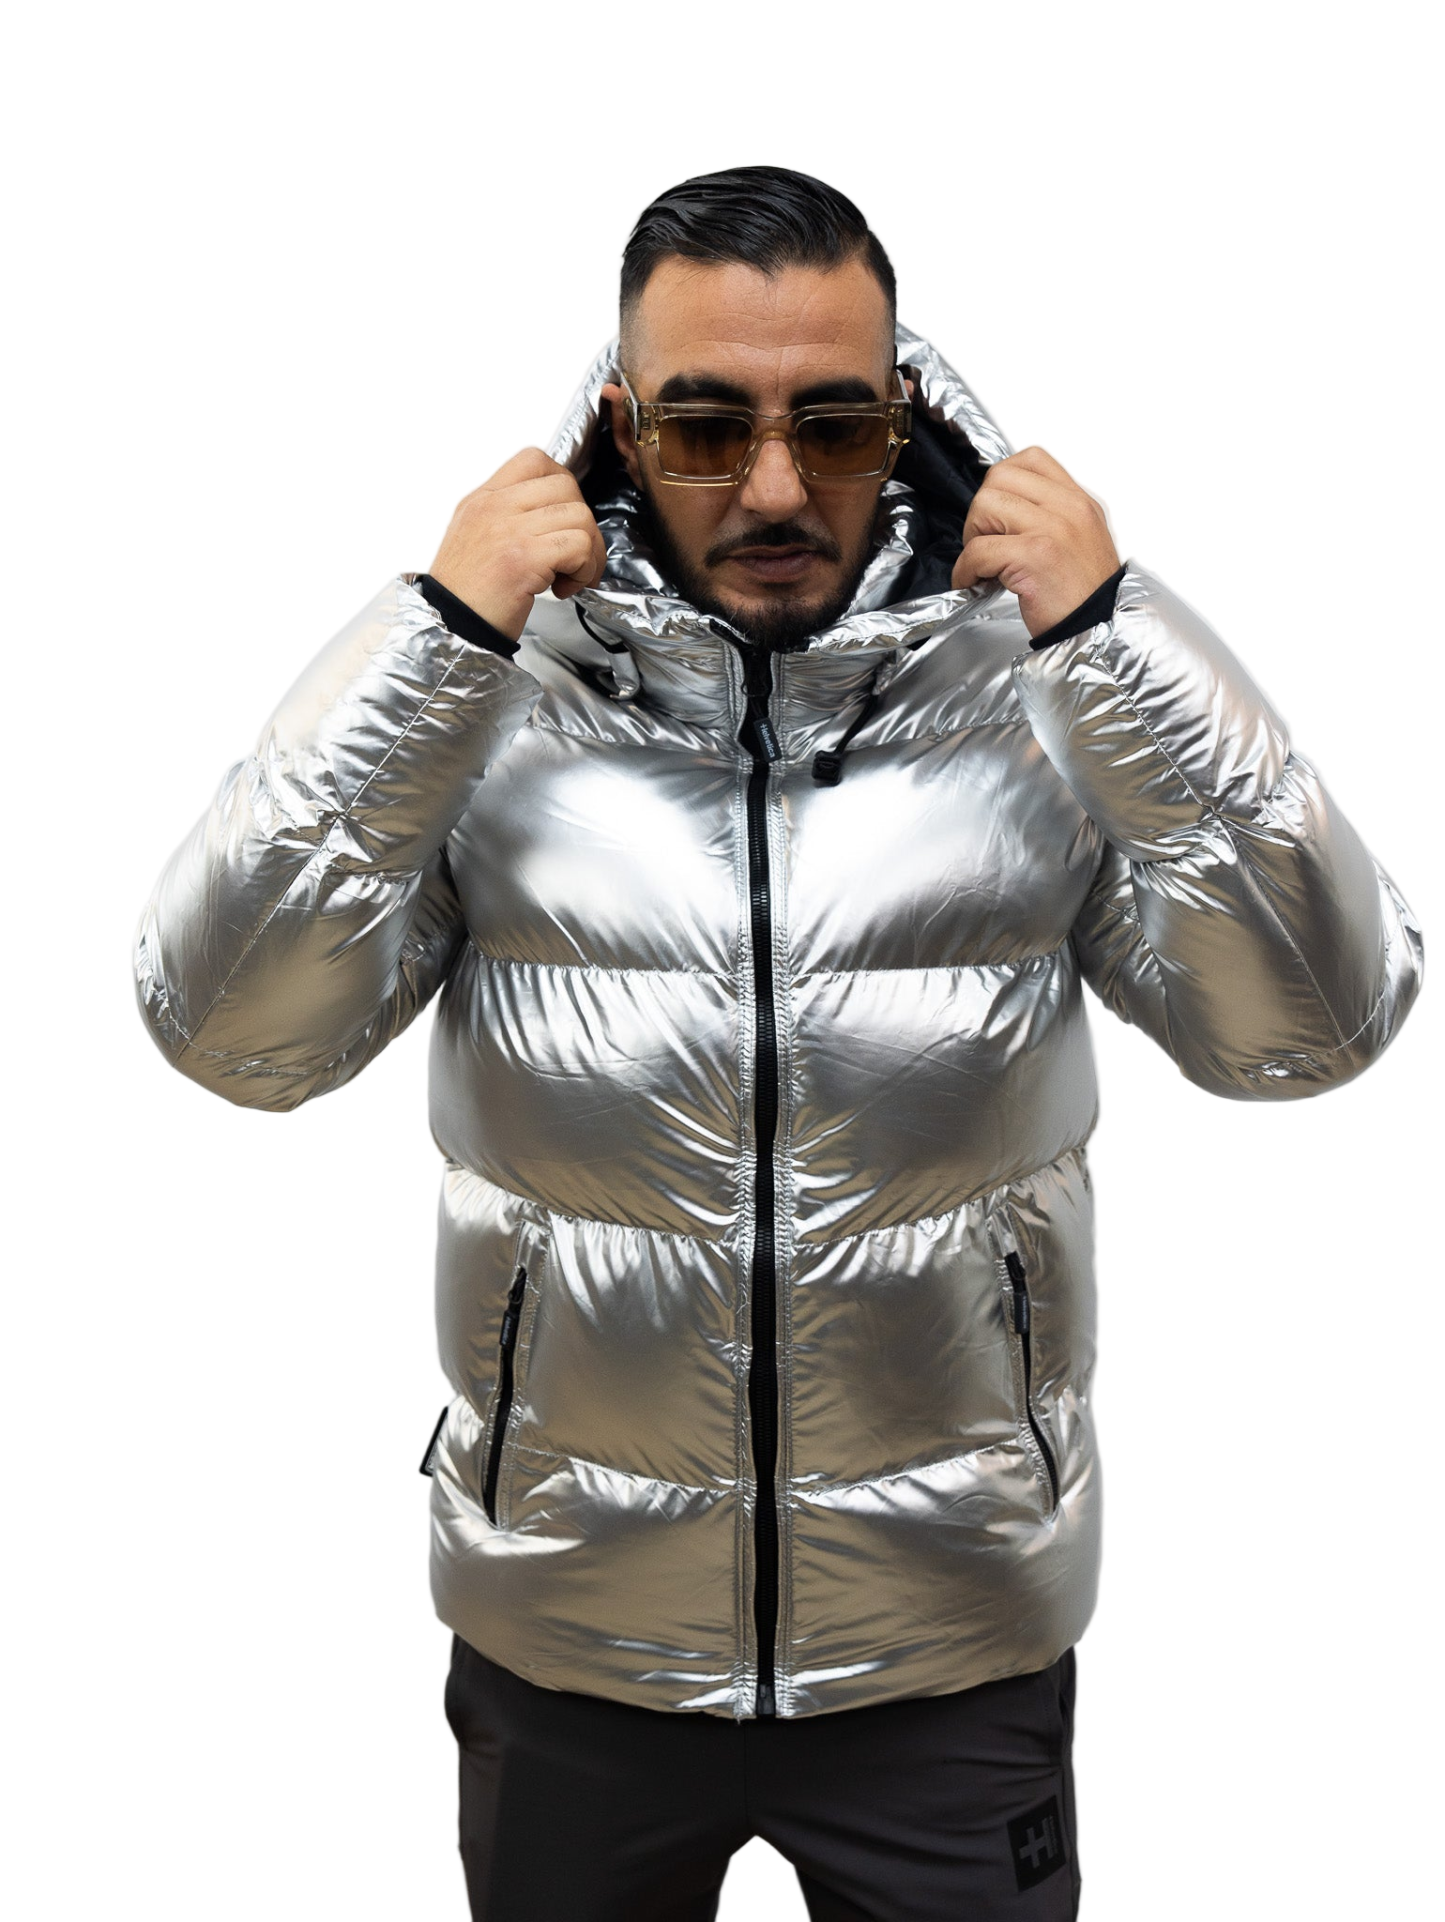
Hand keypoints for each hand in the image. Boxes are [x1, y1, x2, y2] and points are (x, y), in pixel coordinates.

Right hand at [428, 448, 608, 642]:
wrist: (449, 629)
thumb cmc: (465, 594)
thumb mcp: (474, 537)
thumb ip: (507, 516)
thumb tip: (553, 512)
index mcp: (483, 498)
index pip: (535, 460)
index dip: (563, 485)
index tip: (563, 519)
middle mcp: (494, 507)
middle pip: (566, 486)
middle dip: (583, 522)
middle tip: (574, 555)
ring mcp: (508, 530)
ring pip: (580, 516)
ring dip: (588, 552)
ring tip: (569, 576)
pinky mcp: (524, 559)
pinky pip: (579, 546)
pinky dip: (584, 570)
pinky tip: (562, 588)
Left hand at [950, 447, 1119, 637]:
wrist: (1100, 629)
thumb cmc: (1085, 594)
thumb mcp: (1082, 538)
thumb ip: (1051, 515)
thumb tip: (1005, 509)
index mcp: (1078, 500)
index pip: (1031, 459)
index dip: (1002, 483)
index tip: (998, 514)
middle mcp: (1067, 508)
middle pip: (999, 477)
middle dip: (981, 511)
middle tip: (986, 541)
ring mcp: (1051, 529)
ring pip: (984, 506)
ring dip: (973, 537)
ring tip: (984, 562)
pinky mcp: (1033, 556)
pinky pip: (979, 550)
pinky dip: (966, 569)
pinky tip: (974, 583)